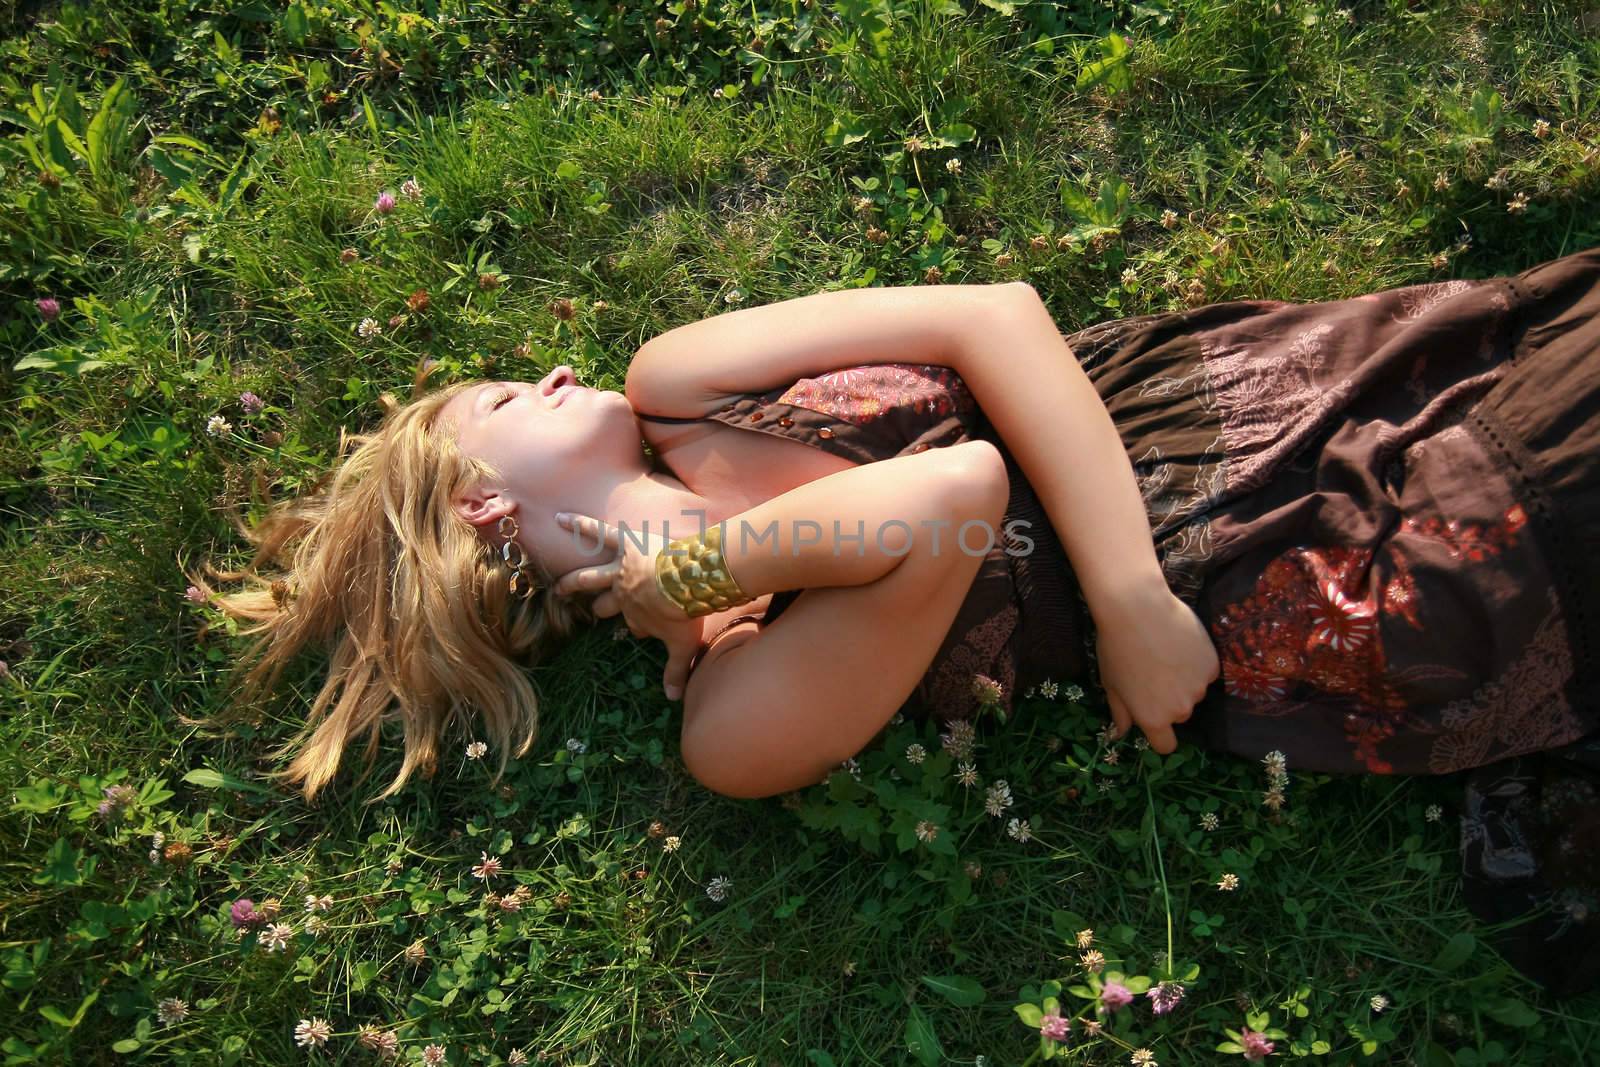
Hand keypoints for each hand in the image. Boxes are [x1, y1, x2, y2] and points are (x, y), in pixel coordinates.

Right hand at [550, 512, 704, 700]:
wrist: (687, 581)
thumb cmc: (685, 613)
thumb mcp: (683, 646)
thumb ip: (677, 672)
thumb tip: (674, 700)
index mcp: (636, 618)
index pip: (635, 625)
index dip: (644, 627)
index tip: (653, 629)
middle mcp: (621, 595)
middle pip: (606, 605)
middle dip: (601, 609)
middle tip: (594, 612)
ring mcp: (618, 570)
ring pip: (589, 576)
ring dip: (573, 582)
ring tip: (559, 587)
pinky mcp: (623, 543)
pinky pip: (597, 533)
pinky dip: (579, 525)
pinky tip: (561, 518)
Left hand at [1092, 583, 1219, 753]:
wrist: (1137, 608)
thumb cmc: (1116, 646)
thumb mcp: (1111, 683)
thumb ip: (1120, 712)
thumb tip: (1120, 734)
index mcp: (1153, 718)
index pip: (1165, 745)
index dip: (1160, 734)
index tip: (1155, 718)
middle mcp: (1180, 709)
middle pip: (1179, 714)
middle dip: (1169, 700)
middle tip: (1154, 672)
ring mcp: (1199, 688)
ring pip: (1194, 691)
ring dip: (1184, 680)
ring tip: (1166, 653)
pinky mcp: (1212, 666)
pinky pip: (1206, 671)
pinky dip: (1197, 662)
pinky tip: (1181, 643)